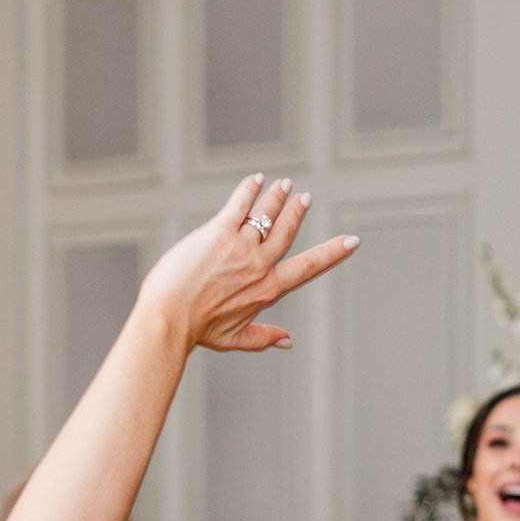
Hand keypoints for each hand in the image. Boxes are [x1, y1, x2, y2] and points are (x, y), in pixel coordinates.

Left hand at [136, 176, 358, 358]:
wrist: (168, 317)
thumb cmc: (196, 330)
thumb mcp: (234, 339)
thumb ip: (264, 337)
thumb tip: (287, 341)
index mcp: (267, 290)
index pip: (308, 267)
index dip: (332, 253)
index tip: (351, 242)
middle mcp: (259, 265)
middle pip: (286, 231)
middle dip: (297, 212)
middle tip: (305, 198)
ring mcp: (240, 246)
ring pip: (266, 214)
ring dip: (277, 197)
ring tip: (285, 185)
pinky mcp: (218, 232)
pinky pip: (239, 204)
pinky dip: (250, 189)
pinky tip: (256, 179)